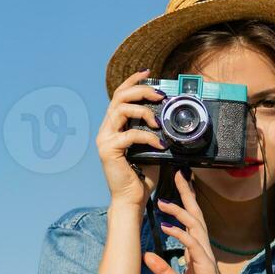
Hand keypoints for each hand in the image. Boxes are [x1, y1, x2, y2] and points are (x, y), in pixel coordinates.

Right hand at [95, 68, 166, 209]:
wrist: (132, 200)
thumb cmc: (141, 177)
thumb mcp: (151, 150)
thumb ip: (153, 134)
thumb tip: (169, 120)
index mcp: (115, 127)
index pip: (120, 96)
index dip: (133, 81)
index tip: (148, 73)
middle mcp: (106, 130)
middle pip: (119, 96)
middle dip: (141, 90)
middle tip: (159, 94)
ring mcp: (105, 139)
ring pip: (121, 109)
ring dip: (143, 111)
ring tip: (159, 122)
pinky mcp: (109, 150)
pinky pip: (131, 135)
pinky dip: (148, 137)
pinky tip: (160, 144)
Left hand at [142, 170, 239, 273]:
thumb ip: (163, 270)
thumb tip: (147, 255)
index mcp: (197, 255)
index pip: (191, 224)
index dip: (184, 206)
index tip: (174, 190)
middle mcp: (203, 252)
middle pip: (197, 217)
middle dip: (188, 196)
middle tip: (179, 175)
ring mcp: (207, 258)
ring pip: (196, 226)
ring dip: (180, 212)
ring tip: (164, 202)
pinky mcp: (207, 268)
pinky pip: (194, 245)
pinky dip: (181, 234)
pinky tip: (167, 227)